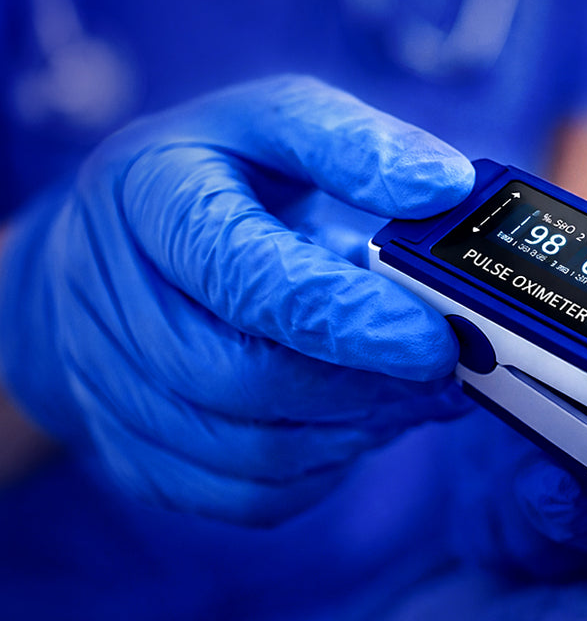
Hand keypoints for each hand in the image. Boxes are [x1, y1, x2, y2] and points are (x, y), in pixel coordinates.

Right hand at [0, 75, 475, 524]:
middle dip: (363, 386)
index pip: (244, 276)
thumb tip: (446, 184)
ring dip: (354, 433)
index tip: (434, 341)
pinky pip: (243, 497)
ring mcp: (110, 388)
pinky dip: (320, 472)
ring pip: (249, 454)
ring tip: (415, 396)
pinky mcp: (134, 455)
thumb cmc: (212, 179)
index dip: (347, 318)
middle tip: (444, 372)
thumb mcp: (272, 123)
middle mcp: (109, 299)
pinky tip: (357, 427)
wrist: (106, 254)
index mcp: (148, 197)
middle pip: (243, 379)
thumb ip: (353, 145)